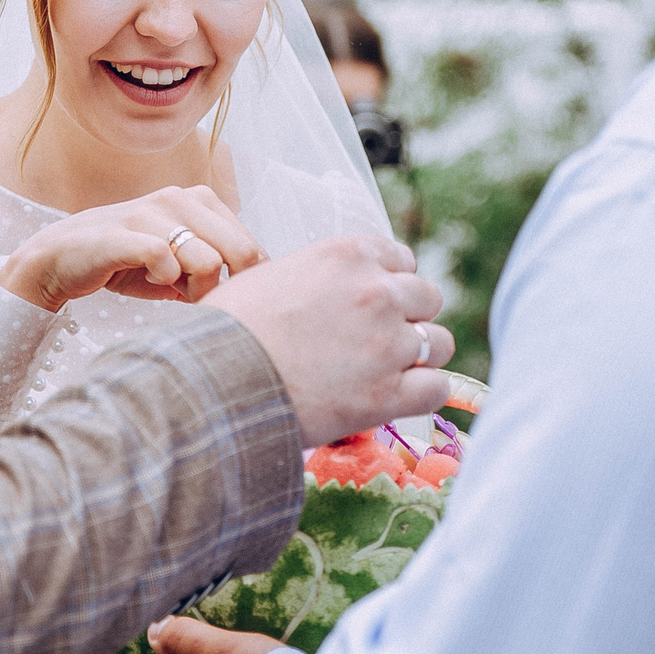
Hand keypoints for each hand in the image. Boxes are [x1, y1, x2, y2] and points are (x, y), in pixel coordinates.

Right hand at [0, 185, 262, 310]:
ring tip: (171, 289)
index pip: (253, 249)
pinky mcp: (126, 231)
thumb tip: (256, 290)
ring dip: (195, 289)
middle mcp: (181, 198)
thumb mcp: (179, 263)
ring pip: (208, 260)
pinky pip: (166, 260)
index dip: (242, 284)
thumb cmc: (126, 263)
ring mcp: (152, 211)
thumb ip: (216, 267)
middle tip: (197, 301)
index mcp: (201, 201)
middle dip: (226, 288)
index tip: (215, 297)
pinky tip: (151, 278)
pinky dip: (164, 280)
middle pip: (241, 254)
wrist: (60, 259)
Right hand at [203, 236, 451, 445]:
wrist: (214, 383)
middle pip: (428, 297)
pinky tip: (396, 399)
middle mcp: (376, 292)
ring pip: (440, 343)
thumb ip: (318, 276)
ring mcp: (387, 343)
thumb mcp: (272, 276)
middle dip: (408, 318)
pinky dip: (422, 394)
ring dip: (420, 358)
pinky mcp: (388, 394)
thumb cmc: (227, 331)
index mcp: (347, 254)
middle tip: (378, 342)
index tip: (373, 305)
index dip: (390, 284)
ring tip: (386, 374)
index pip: (402, 259)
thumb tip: (331, 292)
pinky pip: (437, 388)